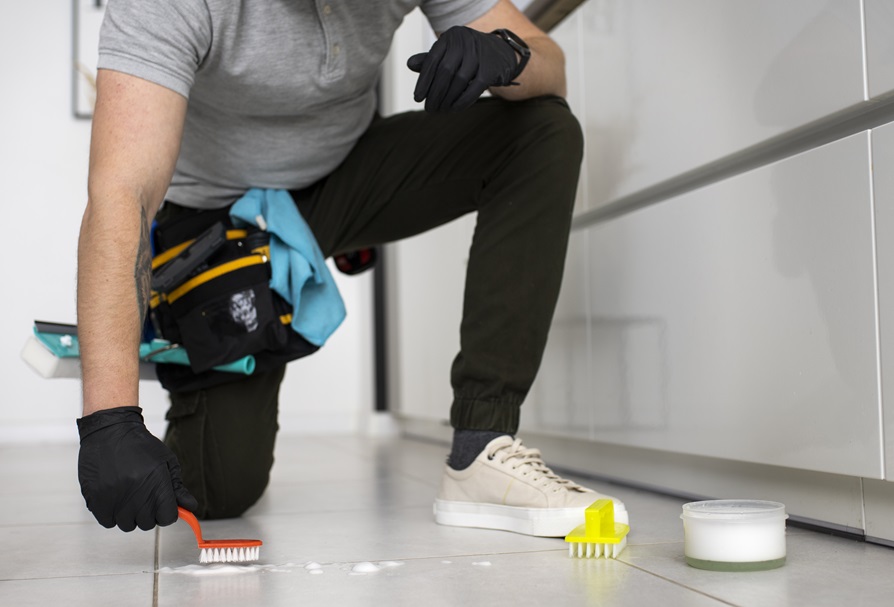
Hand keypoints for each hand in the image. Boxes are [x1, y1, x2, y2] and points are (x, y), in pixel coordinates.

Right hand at [77, 406, 197, 531]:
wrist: (111, 430)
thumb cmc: (141, 446)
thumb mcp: (167, 462)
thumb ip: (178, 488)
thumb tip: (191, 507)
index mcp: (157, 483)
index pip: (168, 517)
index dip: (168, 513)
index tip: (164, 505)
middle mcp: (136, 493)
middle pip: (147, 523)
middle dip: (150, 513)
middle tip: (145, 497)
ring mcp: (114, 498)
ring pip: (127, 524)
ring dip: (130, 515)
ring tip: (129, 496)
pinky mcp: (96, 498)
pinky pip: (107, 521)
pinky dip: (112, 515)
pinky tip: (116, 499)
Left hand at [407, 26, 521, 111]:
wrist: (501, 53)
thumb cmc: (469, 55)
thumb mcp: (450, 53)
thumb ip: (431, 59)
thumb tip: (409, 64)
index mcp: (451, 36)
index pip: (432, 60)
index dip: (423, 81)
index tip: (418, 98)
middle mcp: (464, 41)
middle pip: (444, 72)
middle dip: (434, 93)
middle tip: (429, 108)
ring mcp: (479, 55)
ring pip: (458, 81)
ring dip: (447, 99)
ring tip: (440, 110)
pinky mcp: (490, 69)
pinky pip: (473, 89)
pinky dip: (462, 101)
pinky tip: (454, 109)